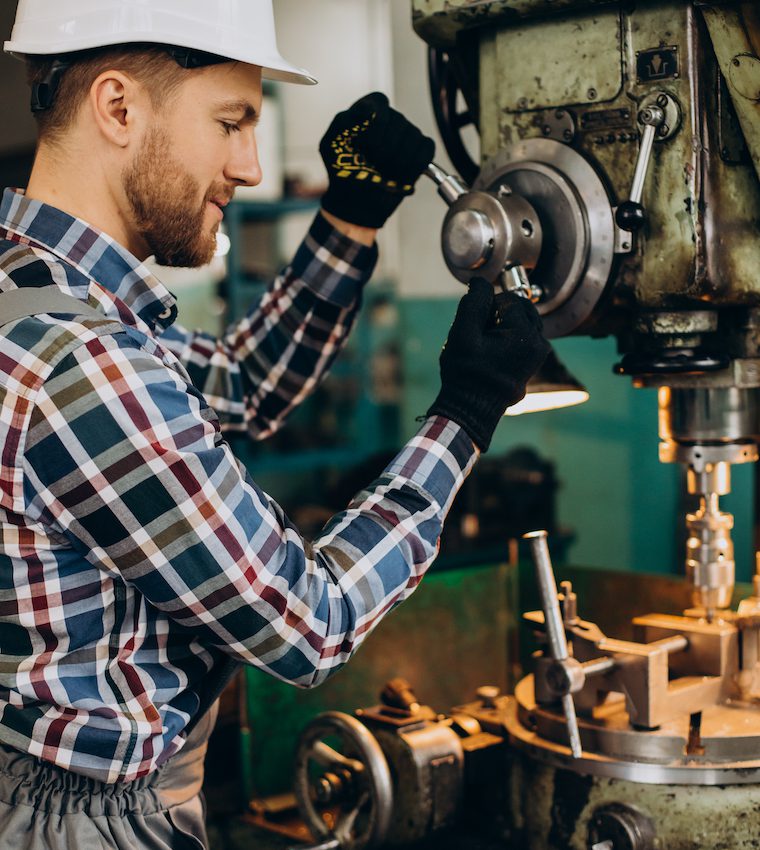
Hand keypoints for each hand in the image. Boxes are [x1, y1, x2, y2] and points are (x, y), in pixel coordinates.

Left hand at [319, 92, 434, 227]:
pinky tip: (399, 178)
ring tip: (384, 173)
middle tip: (372, 165)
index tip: (363, 146)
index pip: (380, 102)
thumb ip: (344, 121)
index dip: (374, 126)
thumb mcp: (331, 144)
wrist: (357, 201)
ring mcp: (408, 132)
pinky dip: (413, 168)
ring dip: (396, 162)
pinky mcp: (421, 150)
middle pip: (398, 122)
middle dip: (383, 151)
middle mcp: (390, 118)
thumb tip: (367, 110)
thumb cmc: (343, 172)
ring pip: (412, 137)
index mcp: (367, 110)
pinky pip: (426, 150)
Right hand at [427, 278, 549, 451]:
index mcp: (525, 333)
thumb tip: (481, 282)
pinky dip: (505, 341)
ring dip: (500, 329)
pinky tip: (491, 357)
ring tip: (484, 349)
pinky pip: (521, 339)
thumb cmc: (465, 374)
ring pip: (519, 324)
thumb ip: (474, 303)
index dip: (485, 310)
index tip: (475, 331)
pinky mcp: (533, 364)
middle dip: (495, 318)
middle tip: (479, 340)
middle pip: (517, 310)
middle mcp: (539, 343)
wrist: (471, 410)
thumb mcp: (462, 334)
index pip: (506, 300)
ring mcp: (538, 355)